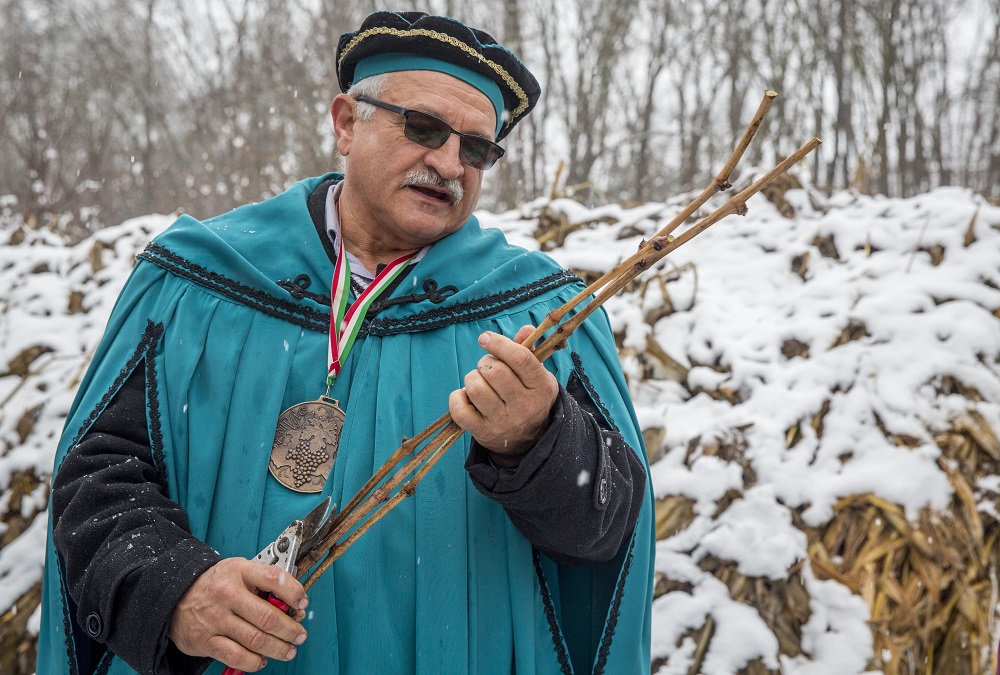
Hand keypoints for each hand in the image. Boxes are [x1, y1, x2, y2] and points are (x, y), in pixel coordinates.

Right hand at [168, 558, 308, 671]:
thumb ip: (262, 582)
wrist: (174, 596)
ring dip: (278, 648)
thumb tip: (291, 602)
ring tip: (288, 650)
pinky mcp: (206, 640)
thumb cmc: (214, 584)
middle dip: (290, 630)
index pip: (273, 578)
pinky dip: (254, 662)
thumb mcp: (238, 571)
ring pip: (256, 639)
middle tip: (300, 635)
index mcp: (239, 571)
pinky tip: (261, 660)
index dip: (294, 592)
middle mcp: (227, 594)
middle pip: (268, 617)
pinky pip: (237, 656)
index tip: (302, 603)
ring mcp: (216, 618)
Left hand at [449, 325, 558, 459]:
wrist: (528, 441)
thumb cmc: (530, 399)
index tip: (485, 338)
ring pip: (476, 388)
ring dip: (471, 378)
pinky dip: (457, 398)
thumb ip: (528, 351)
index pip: (520, 359)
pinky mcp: (483, 432)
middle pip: (495, 371)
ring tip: (478, 382)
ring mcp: (503, 421)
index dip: (499, 344)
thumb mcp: (537, 376)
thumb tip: (526, 329)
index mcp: (541, 387)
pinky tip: (465, 396)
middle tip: (487, 367)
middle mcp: (524, 406)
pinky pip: (460, 410)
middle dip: (485, 362)